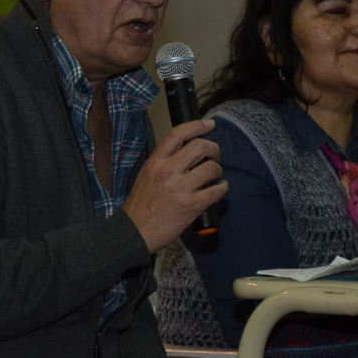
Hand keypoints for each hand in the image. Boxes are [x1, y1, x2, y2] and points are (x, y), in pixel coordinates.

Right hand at [122, 119, 228, 252]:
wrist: (134, 232)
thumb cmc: (141, 205)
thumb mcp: (146, 175)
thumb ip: (164, 162)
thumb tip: (188, 152)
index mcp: (155, 162)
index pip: (177, 134)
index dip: (196, 125)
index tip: (209, 124)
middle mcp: (167, 171)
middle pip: (200, 147)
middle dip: (213, 148)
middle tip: (215, 155)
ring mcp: (180, 189)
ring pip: (211, 168)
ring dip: (218, 170)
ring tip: (215, 175)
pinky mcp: (191, 206)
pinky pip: (216, 191)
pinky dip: (222, 188)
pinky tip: (220, 188)